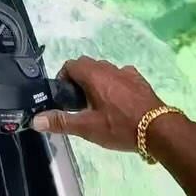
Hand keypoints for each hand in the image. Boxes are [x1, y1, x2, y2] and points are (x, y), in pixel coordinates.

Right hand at [33, 56, 163, 150]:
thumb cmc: (120, 126)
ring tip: (100, 105)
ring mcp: (126, 72)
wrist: (159, 130)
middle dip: (80, 81)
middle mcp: (109, 68)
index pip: (70, 65)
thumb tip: (36, 120)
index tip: (66, 97)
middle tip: (80, 104)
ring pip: (105, 70)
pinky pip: (121, 76)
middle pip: (87, 66)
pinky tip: (120, 103)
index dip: (64, 79)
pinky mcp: (140, 80)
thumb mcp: (88, 128)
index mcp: (93, 75)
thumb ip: (62, 122)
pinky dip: (115, 84)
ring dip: (98, 82)